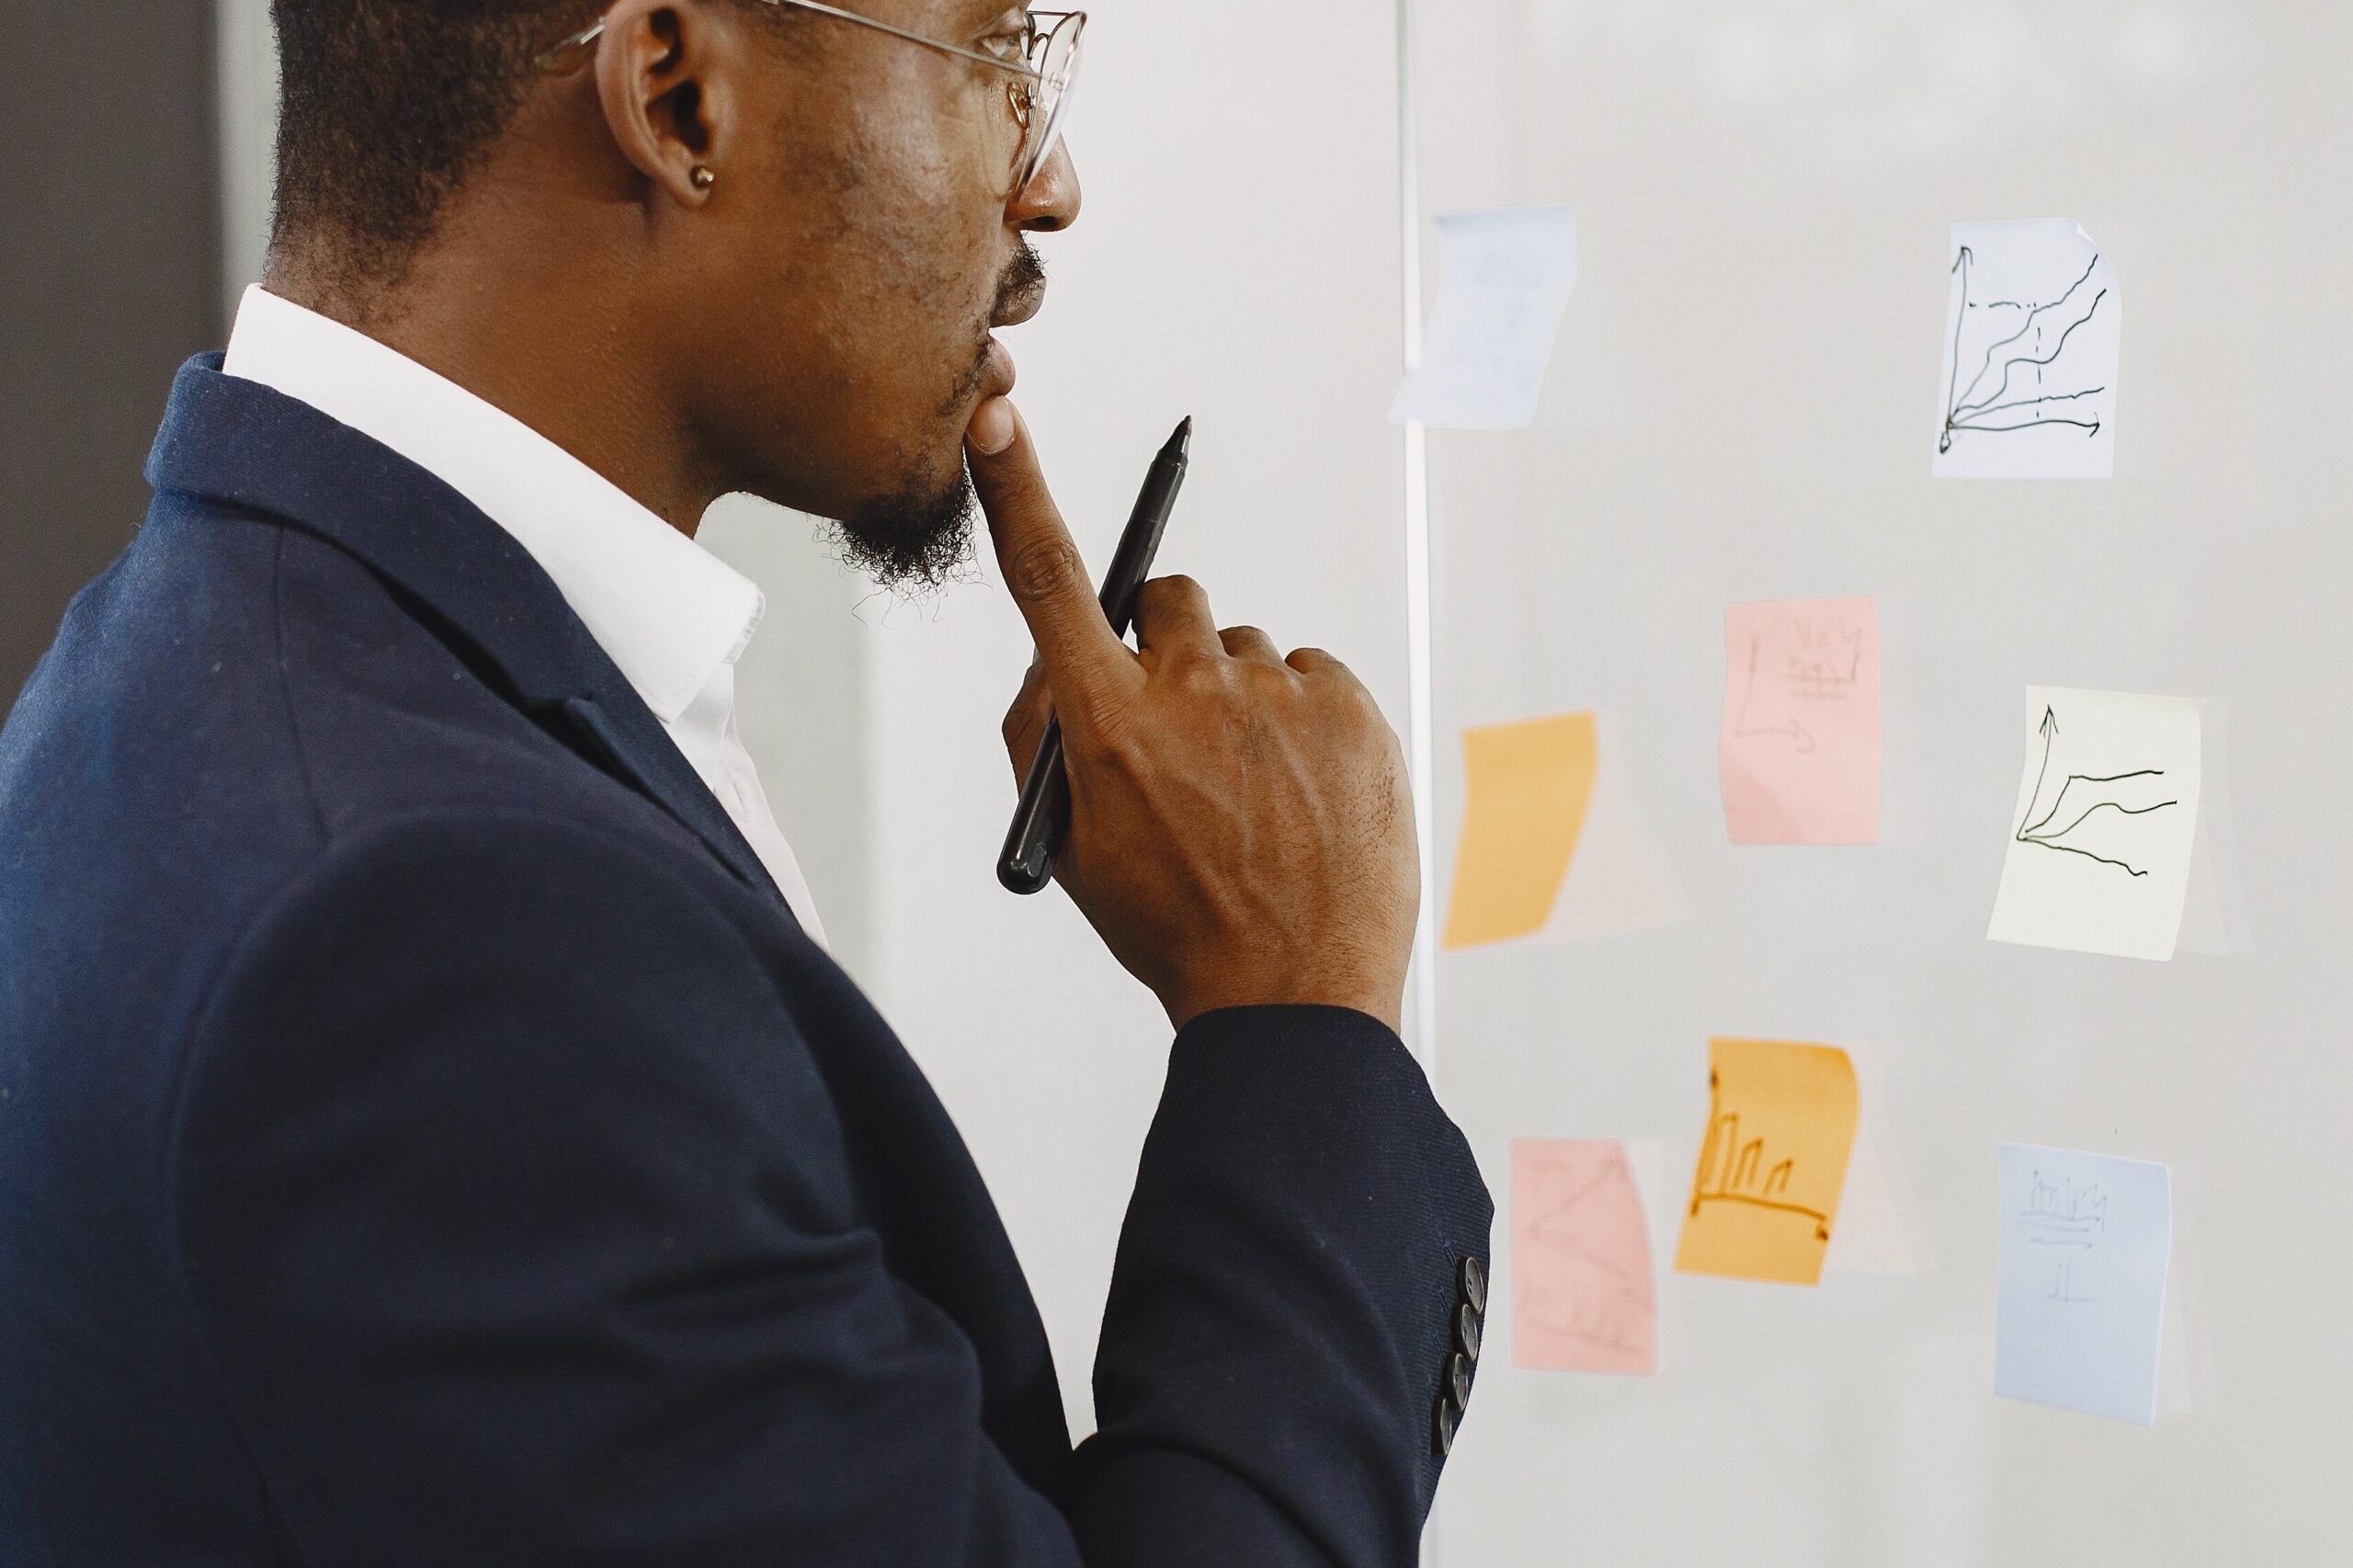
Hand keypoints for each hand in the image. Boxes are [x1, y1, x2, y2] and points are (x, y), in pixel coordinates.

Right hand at [965, 398, 1417, 1032]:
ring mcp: (1278, 696)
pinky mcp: (1351, 707)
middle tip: (1181, 725)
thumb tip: (1052, 658)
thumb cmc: (1175, 926)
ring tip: (1254, 793)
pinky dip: (1301, 716)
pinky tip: (1302, 792)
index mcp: (1107, 726)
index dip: (1015, 489)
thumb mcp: (1072, 847)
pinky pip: (1310, 673)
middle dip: (1164, 642)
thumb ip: (1041, 739)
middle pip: (1166, 598)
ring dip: (1238, 694)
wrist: (1295, 997)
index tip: (995, 415)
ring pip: (1244, 645)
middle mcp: (1190, 691)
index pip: (1046, 581)